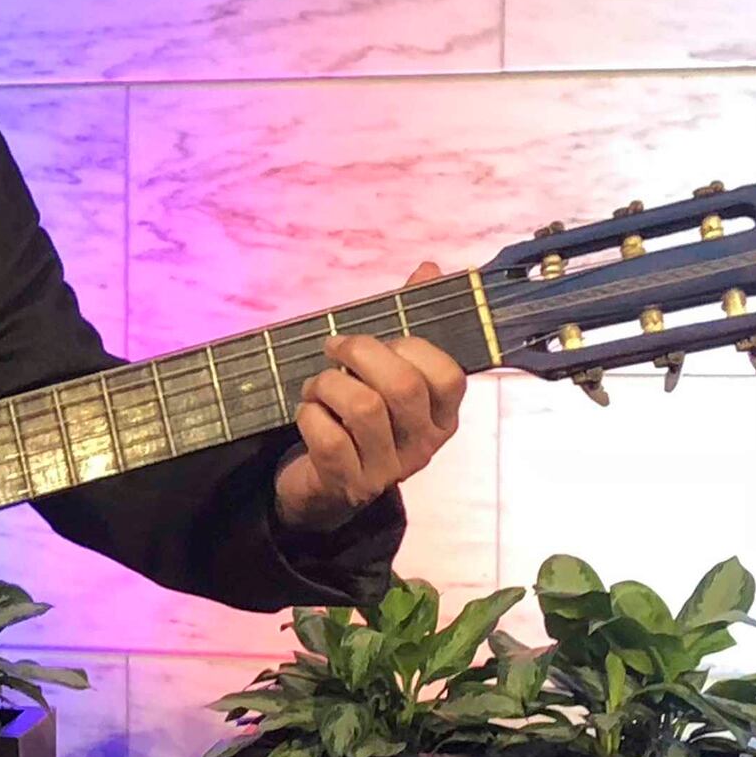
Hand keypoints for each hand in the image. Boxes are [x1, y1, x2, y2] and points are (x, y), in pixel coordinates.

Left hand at [272, 260, 467, 532]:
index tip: (380, 340)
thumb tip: (428, 268)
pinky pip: (329, 439)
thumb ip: (407, 324)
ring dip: (327, 385)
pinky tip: (307, 414)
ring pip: (363, 408)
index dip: (410, 346)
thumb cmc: (357, 420)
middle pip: (401, 386)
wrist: (322, 488)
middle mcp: (423, 446)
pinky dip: (309, 416)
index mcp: (442, 416)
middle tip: (333, 350)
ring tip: (316, 387)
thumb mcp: (385, 374)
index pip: (448, 375)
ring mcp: (387, 469)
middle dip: (359, 353)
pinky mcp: (347, 484)